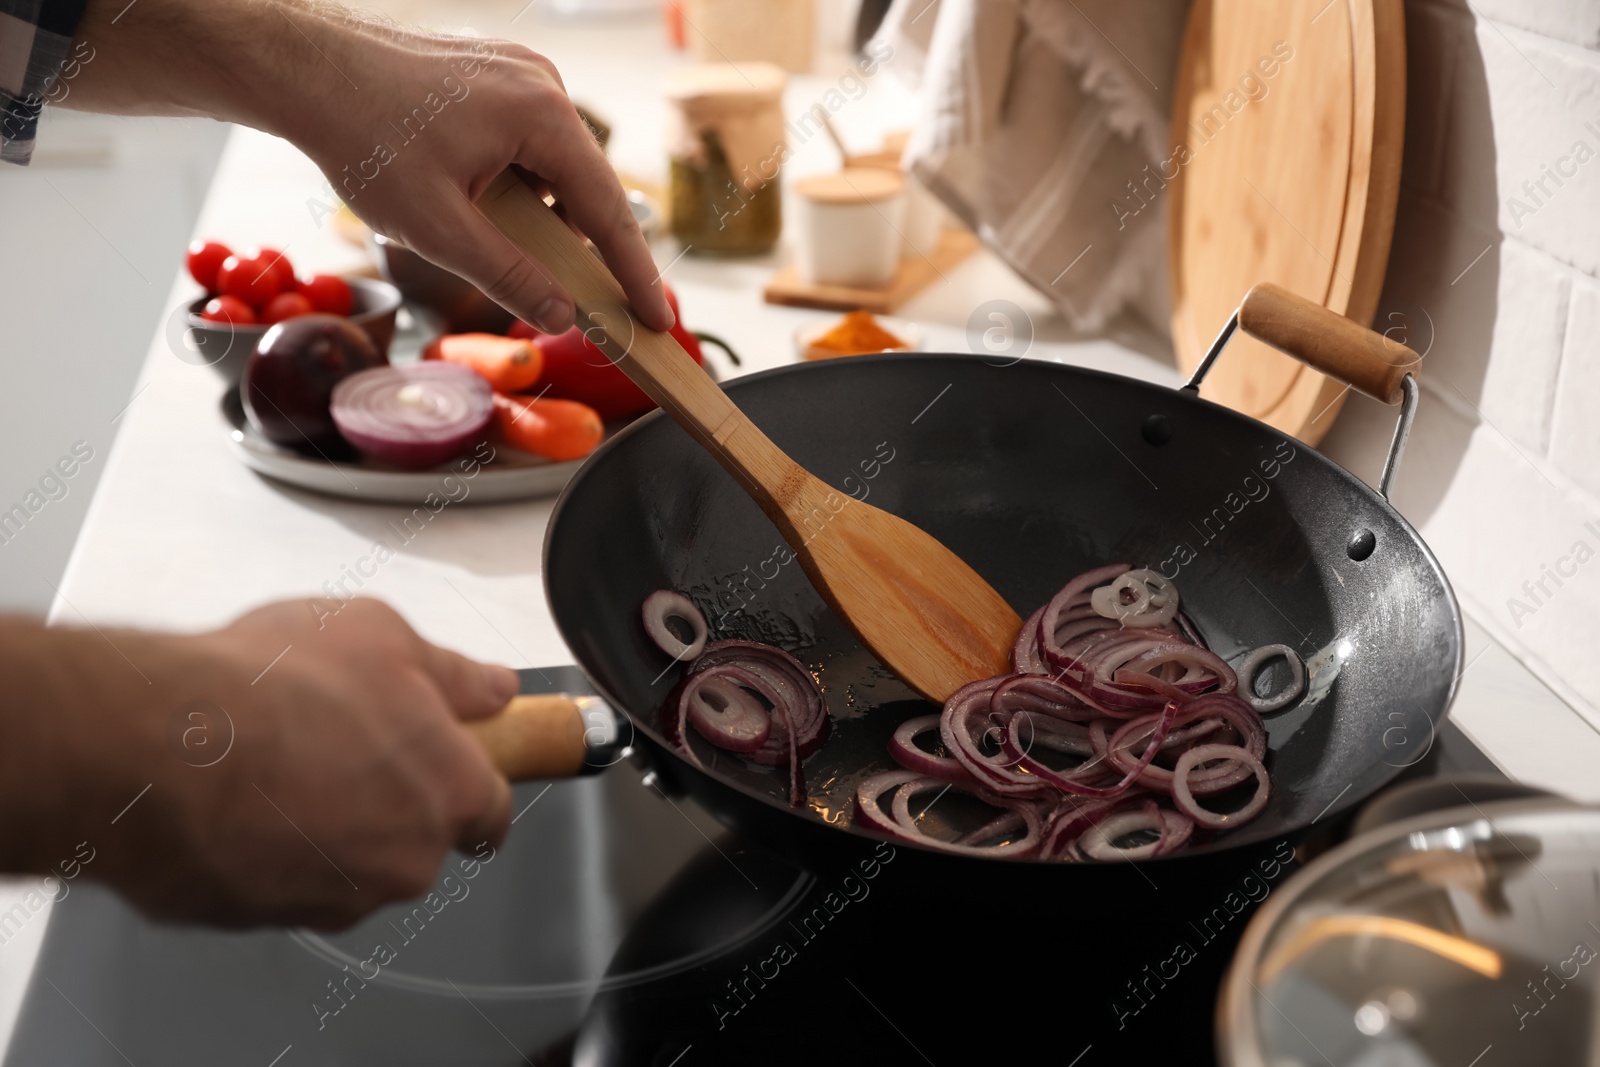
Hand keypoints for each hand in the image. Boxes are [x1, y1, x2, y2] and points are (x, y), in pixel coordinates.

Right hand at [0, 599, 518, 928]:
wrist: (158, 746)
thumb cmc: (275, 684)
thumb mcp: (383, 636)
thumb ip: (455, 674)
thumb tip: (495, 691)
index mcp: (452, 793)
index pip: (491, 814)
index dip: (470, 786)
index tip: (448, 767)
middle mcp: (405, 861)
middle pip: (415, 841)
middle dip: (387, 800)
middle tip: (337, 743)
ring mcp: (332, 900)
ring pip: (346, 868)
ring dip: (323, 828)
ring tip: (273, 765)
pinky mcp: (259, 921)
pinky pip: (277, 884)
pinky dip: (264, 851)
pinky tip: (231, 801)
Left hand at [63, 0, 673, 335]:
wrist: (304, 70)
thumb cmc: (364, 137)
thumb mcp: (437, 228)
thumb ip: (508, 275)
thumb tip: (563, 313)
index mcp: (541, 115)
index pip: (609, 210)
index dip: (635, 273)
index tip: (658, 318)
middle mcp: (542, 85)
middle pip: (585, 185)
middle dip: (581, 246)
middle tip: (583, 302)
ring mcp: (519, 74)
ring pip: (554, 165)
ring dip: (540, 213)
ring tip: (492, 241)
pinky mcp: (495, 75)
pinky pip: (528, 142)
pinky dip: (520, 184)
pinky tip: (480, 203)